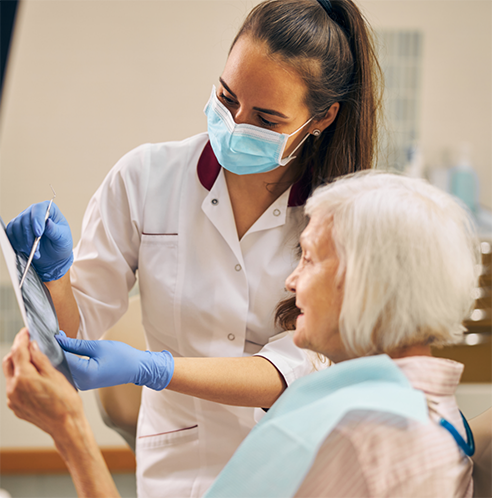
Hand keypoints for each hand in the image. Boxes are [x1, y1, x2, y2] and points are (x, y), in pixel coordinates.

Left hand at [3, 329, 82, 437]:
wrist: (66, 426)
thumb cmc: (66, 401)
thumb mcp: (56, 374)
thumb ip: (41, 359)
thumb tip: (32, 345)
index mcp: (24, 378)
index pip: (18, 351)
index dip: (21, 338)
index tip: (26, 331)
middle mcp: (14, 389)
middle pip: (9, 362)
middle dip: (17, 350)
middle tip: (29, 342)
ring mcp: (13, 399)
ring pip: (11, 375)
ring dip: (19, 364)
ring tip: (34, 360)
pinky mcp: (16, 407)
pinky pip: (14, 388)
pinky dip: (21, 378)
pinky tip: (35, 378)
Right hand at [6, 201, 72, 280]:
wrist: (54, 254)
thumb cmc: (61, 243)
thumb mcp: (63, 238)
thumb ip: (55, 230)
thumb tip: (48, 222)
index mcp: (49, 209)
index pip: (39, 209)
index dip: (37, 220)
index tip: (38, 234)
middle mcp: (35, 212)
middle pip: (25, 219)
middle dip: (30, 236)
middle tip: (37, 249)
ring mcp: (24, 219)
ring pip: (16, 227)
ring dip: (24, 242)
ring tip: (35, 252)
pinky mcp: (16, 228)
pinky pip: (10, 233)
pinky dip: (17, 243)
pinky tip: (27, 250)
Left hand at [56, 332, 173, 390]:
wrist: (136, 368)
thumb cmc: (122, 356)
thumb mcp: (98, 346)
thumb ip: (76, 344)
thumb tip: (59, 339)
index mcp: (86, 373)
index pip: (62, 358)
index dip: (54, 345)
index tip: (50, 335)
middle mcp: (81, 383)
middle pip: (60, 366)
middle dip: (54, 351)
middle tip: (53, 336)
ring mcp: (82, 385)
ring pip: (63, 370)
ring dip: (59, 356)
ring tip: (59, 342)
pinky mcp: (84, 383)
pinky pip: (69, 372)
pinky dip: (66, 361)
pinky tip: (66, 351)